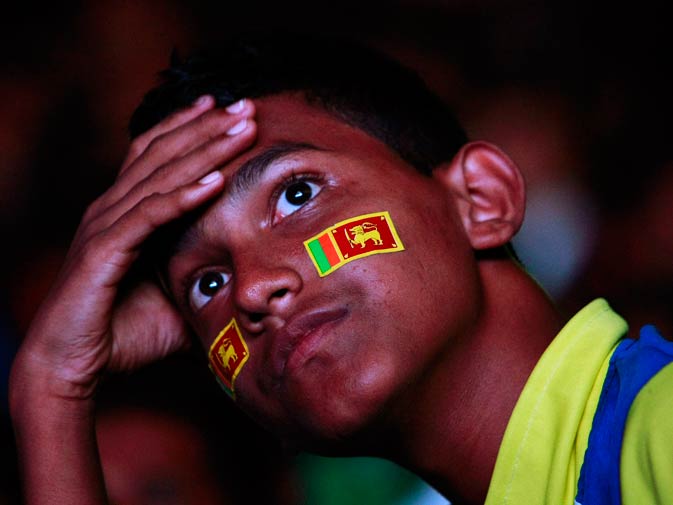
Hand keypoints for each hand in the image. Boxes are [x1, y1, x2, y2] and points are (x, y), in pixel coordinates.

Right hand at [12, 96, 255, 399]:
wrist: (70, 366)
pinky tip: (215, 181)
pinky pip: (149, 217)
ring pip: (161, 177)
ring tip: (242, 129)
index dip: (188, 127)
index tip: (225, 109)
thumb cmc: (121, 332)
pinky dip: (183, 197)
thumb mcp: (172, 294)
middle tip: (246, 105)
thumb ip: (200, 273)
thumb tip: (246, 276)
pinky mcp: (104, 251)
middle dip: (207, 127)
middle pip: (163, 154)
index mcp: (123, 212)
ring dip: (205, 150)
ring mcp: (105, 226)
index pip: (156, 154)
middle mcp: (111, 209)